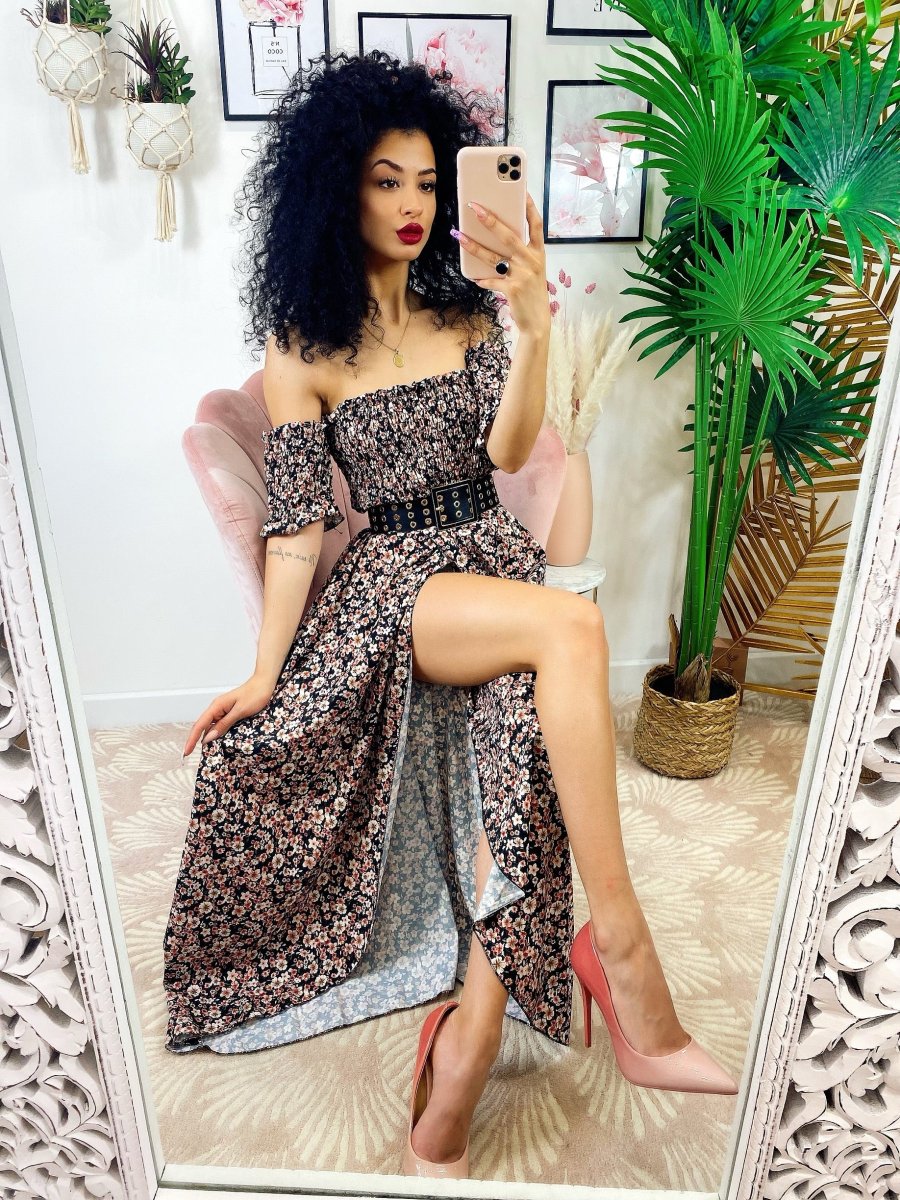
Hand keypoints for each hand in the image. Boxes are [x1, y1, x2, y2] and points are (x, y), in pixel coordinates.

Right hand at [182, 674, 275, 756]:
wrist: (265, 683)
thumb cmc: (255, 694)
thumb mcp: (240, 711)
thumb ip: (224, 724)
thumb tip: (208, 737)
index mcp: (217, 706)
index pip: (199, 725)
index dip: (191, 739)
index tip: (186, 752)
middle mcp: (217, 708)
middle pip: (201, 726)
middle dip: (194, 740)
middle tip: (188, 755)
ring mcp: (223, 710)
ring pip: (210, 726)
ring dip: (206, 738)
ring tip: (202, 752)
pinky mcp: (229, 712)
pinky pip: (219, 724)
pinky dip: (216, 733)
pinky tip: (216, 742)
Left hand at [462, 191, 549, 337]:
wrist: (537, 322)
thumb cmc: (532, 293)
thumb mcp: (533, 270)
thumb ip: (520, 254)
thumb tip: (498, 237)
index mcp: (538, 253)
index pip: (536, 224)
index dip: (529, 206)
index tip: (520, 190)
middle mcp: (532, 261)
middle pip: (509, 235)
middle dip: (490, 220)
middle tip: (474, 208)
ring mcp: (522, 275)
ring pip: (493, 256)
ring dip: (473, 246)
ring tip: (459, 236)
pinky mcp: (512, 289)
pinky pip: (490, 280)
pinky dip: (481, 279)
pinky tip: (473, 277)